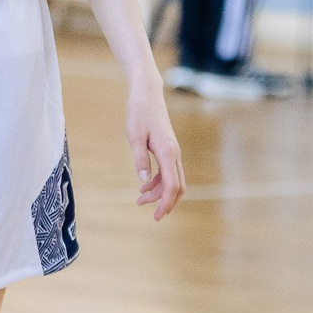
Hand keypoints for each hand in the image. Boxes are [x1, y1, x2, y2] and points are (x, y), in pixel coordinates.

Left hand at [128, 78, 186, 218]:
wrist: (147, 94)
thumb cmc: (139, 113)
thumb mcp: (135, 137)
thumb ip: (140, 159)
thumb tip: (143, 181)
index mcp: (167, 152)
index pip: (172, 185)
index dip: (165, 203)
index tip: (157, 217)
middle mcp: (174, 154)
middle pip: (177, 186)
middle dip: (164, 201)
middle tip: (145, 209)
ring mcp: (173, 152)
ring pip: (172, 180)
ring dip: (159, 192)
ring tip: (139, 199)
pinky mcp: (168, 150)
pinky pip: (168, 172)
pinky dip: (158, 182)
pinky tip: (144, 185)